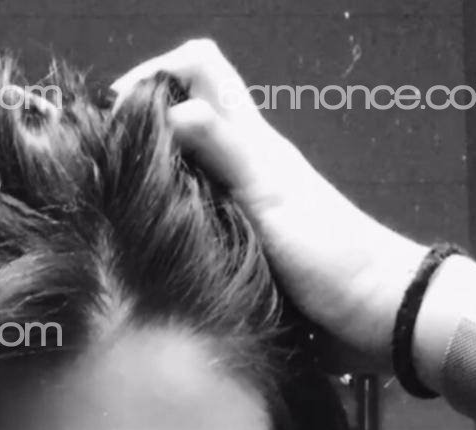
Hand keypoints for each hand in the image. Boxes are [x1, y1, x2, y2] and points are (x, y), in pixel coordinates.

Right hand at [112, 39, 426, 370]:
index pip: (200, 69)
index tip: (114, 113)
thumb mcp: (274, 196)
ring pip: (186, 170)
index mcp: (251, 141)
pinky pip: (196, 221)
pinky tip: (144, 246)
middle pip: (184, 115)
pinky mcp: (244, 250)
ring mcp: (243, 208)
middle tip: (98, 162)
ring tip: (109, 204)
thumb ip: (226, 151)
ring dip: (150, 177)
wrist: (377, 313)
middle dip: (141, 124)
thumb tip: (173, 109)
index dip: (156, 72)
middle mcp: (243, 166)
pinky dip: (168, 223)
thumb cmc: (332, 254)